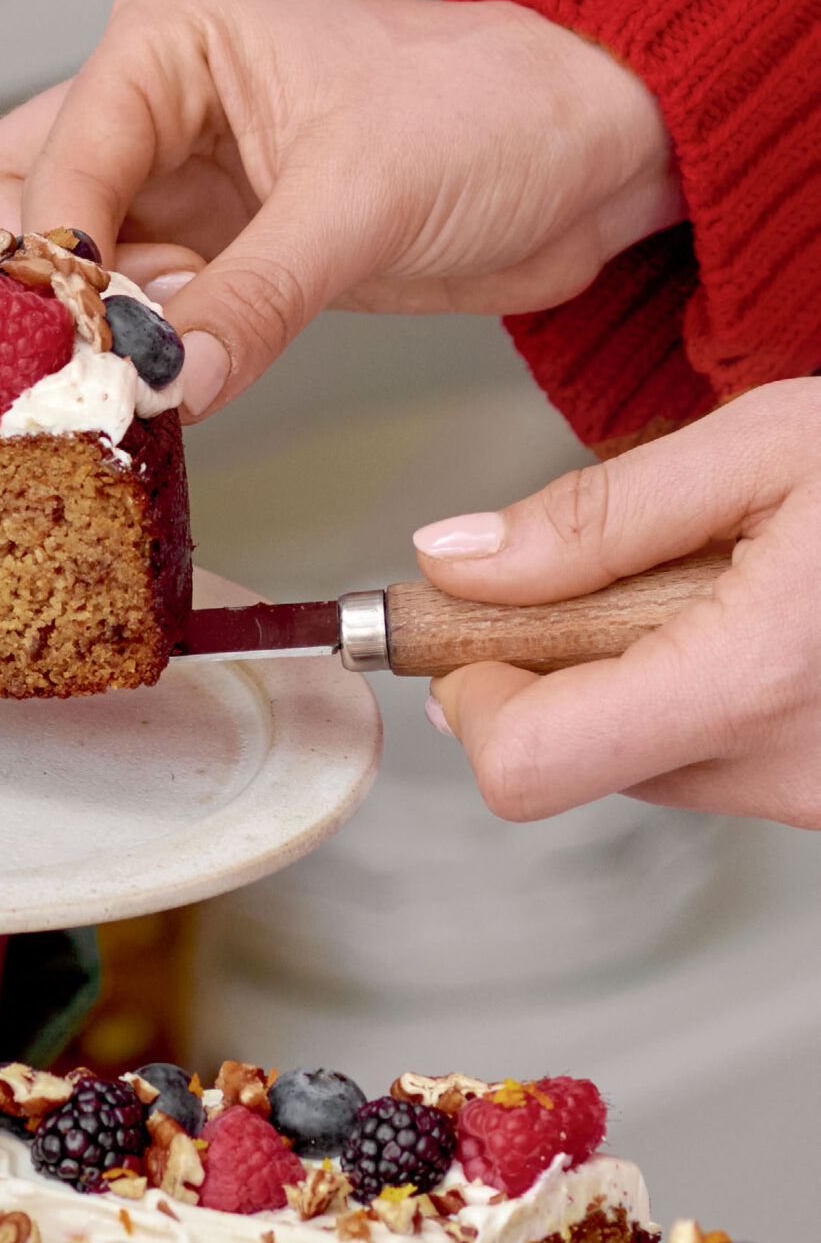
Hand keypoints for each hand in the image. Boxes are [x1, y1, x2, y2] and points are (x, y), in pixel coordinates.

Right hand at [0, 0, 680, 416]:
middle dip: (43, 302)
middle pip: (0, 214)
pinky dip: (133, 364)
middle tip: (114, 362)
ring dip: (87, 339)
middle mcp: (143, 107)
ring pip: (49, 274)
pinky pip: (121, 322)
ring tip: (169, 363)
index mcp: (163, 45)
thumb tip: (165, 383)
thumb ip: (251, 299)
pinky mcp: (200, 256)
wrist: (581, 158)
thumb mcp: (364, 205)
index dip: (55, 277)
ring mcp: (165, 185)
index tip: (97, 360)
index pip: (37, 175)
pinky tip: (187, 376)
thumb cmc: (493, 116)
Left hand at [421, 381, 820, 825]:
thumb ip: (600, 514)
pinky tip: (765, 621)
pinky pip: (705, 760)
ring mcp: (809, 799)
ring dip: (633, 676)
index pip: (526, 766)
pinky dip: (697, 694)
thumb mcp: (774, 443)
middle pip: (570, 762)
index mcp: (751, 678)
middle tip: (614, 569)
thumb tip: (457, 561)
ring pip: (634, 761)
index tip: (479, 626)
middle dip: (555, 669)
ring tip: (723, 580)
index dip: (473, 697)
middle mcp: (779, 769)